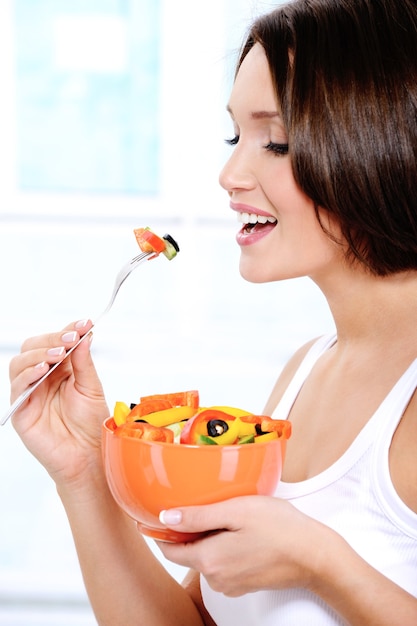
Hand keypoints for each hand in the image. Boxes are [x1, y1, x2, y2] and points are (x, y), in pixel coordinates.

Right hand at [9, 319, 108, 486]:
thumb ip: (84, 362)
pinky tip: (43, 370)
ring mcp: (29, 393)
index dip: (68, 329)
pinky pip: (17, 387)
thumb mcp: (91, 388)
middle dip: (52, 338)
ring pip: (20, 363)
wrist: (88, 455)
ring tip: (58, 353)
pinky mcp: (21, 410)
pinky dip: (28, 374)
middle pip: (33, 347)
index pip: (56, 341)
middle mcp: (42, 378)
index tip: (84, 323)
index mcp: (60, 370)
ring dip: (38, 353)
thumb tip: (84, 335)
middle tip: (71, 338)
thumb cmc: (90, 424)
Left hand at [157, 496, 326, 596]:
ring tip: (227, 514)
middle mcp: (216, 578)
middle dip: (189, 531)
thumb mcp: (236, 510)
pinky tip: (240, 531)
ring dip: (208, 538)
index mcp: (209, 559)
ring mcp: (231, 584)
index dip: (161, 531)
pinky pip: (223, 564)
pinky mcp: (244, 584)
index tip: (157, 515)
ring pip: (206, 557)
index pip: (169, 550)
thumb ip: (198, 515)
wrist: (315, 555)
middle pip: (188, 553)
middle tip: (202, 505)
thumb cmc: (281, 529)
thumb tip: (166, 517)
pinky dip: (223, 547)